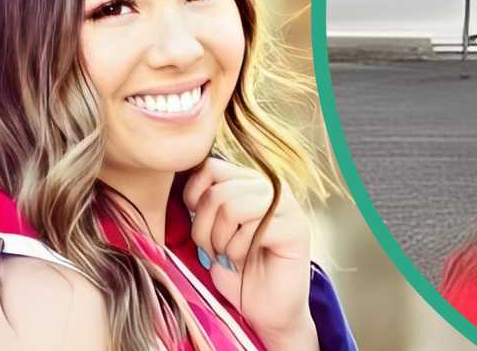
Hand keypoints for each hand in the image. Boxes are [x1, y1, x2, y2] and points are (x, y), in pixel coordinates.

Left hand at [183, 157, 317, 349]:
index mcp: (249, 182)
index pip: (210, 166)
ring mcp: (287, 206)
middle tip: (212, 250)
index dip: (192, 196)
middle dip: (204, 227)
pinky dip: (237, 250)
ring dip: (220, 240)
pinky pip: (253, 228)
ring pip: (233, 206)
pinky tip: (243, 261)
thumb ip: (204, 202)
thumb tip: (180, 179)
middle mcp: (270, 187)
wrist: (266, 310)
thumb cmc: (235, 270)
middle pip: (218, 190)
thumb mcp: (211, 230)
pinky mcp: (296, 228)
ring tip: (228, 255)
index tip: (196, 224)